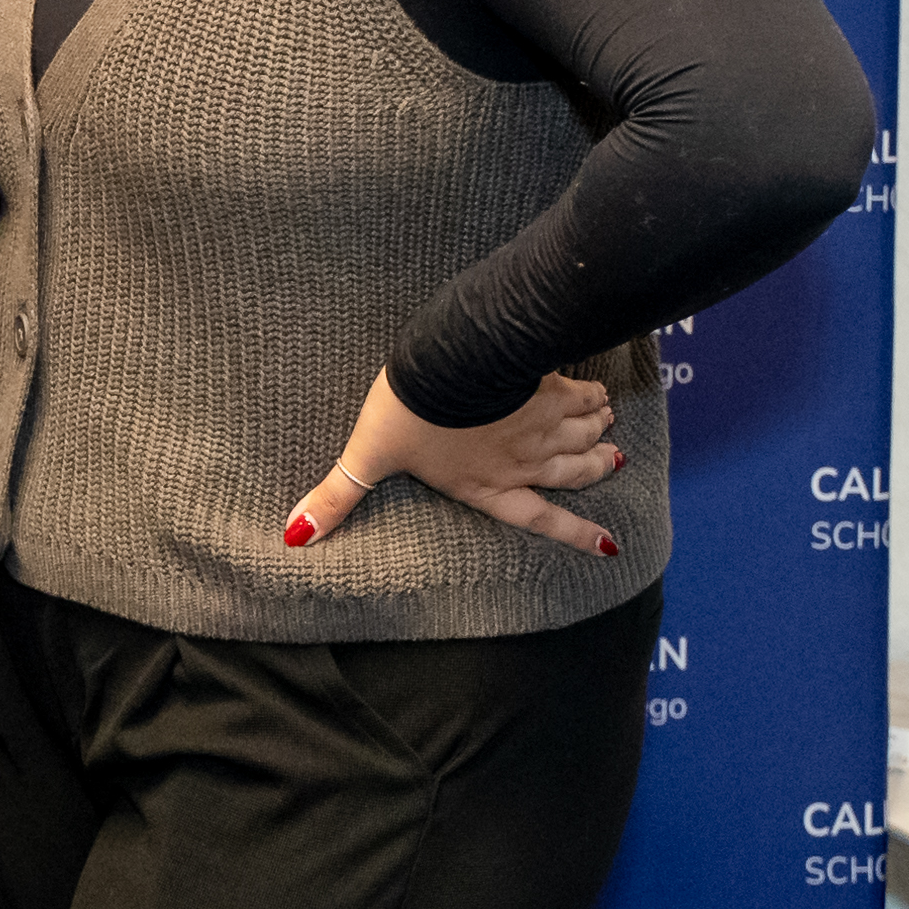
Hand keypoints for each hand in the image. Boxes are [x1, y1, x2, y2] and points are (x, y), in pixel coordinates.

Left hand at [283, 367, 622, 557]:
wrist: (449, 362)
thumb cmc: (408, 412)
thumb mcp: (368, 455)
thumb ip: (337, 496)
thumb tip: (296, 535)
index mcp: (486, 486)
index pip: (541, 520)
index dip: (577, 535)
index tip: (609, 546)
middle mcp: (523, 463)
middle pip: (573, 474)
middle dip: (594, 471)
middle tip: (611, 464)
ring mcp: (542, 426)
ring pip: (583, 437)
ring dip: (598, 436)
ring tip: (609, 433)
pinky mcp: (549, 387)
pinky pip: (583, 397)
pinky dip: (594, 398)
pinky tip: (601, 394)